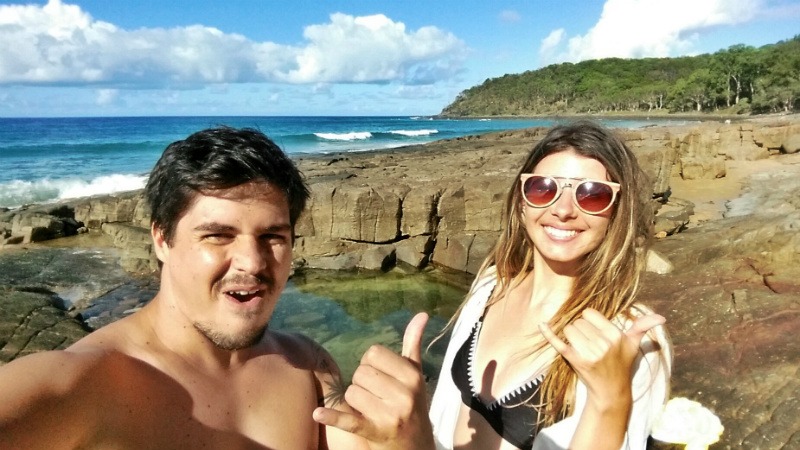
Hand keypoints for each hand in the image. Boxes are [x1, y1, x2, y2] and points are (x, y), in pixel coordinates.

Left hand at [313, 312, 434, 449]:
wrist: (416, 446)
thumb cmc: (413, 404)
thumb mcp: (415, 375)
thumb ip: (413, 344)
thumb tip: (421, 314)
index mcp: (412, 375)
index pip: (374, 353)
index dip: (371, 364)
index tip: (380, 377)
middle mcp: (404, 394)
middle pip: (361, 372)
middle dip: (362, 383)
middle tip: (376, 395)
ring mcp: (390, 414)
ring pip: (351, 393)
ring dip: (355, 401)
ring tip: (370, 408)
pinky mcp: (375, 431)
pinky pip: (349, 420)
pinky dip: (333, 416)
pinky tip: (318, 413)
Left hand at [539, 309, 664, 408]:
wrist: (611, 391)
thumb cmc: (621, 364)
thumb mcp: (633, 345)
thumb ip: (643, 327)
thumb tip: (662, 317)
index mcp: (615, 335)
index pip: (590, 313)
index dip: (590, 321)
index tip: (596, 332)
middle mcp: (603, 343)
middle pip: (578, 321)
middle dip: (581, 330)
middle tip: (590, 344)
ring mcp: (589, 353)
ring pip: (569, 329)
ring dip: (571, 336)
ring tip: (582, 348)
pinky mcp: (575, 361)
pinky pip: (559, 342)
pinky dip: (549, 333)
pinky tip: (542, 324)